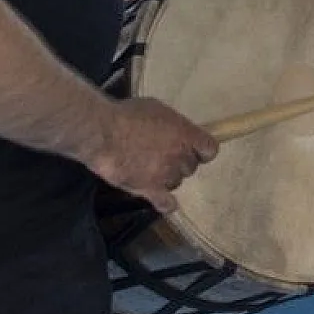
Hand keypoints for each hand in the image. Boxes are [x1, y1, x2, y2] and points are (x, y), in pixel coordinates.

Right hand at [85, 97, 218, 213]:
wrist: (103, 133)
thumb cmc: (128, 115)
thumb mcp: (157, 109)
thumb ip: (172, 124)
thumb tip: (175, 132)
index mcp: (186, 135)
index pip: (210, 149)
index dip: (202, 151)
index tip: (194, 149)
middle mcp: (181, 156)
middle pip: (191, 167)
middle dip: (179, 162)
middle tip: (162, 155)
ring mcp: (166, 175)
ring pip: (176, 182)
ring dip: (167, 178)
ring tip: (150, 170)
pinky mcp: (149, 190)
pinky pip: (165, 203)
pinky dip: (166, 203)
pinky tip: (163, 200)